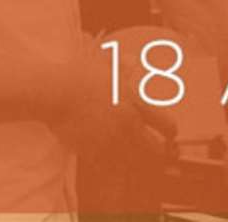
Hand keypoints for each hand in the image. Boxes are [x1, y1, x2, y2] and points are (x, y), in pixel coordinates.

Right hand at [52, 43, 176, 161]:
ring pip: (134, 161)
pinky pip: (109, 166)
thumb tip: (132, 60)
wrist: (57, 91)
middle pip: (155, 149)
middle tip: (156, 154)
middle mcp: (128, 124)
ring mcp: (112, 139)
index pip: (166, 124)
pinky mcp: (94, 151)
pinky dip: (111, 166)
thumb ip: (123, 65)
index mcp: (136, 103)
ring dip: (135, 161)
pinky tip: (108, 161)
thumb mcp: (106, 64)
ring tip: (133, 161)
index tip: (170, 136)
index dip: (170, 132)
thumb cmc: (79, 74)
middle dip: (158, 153)